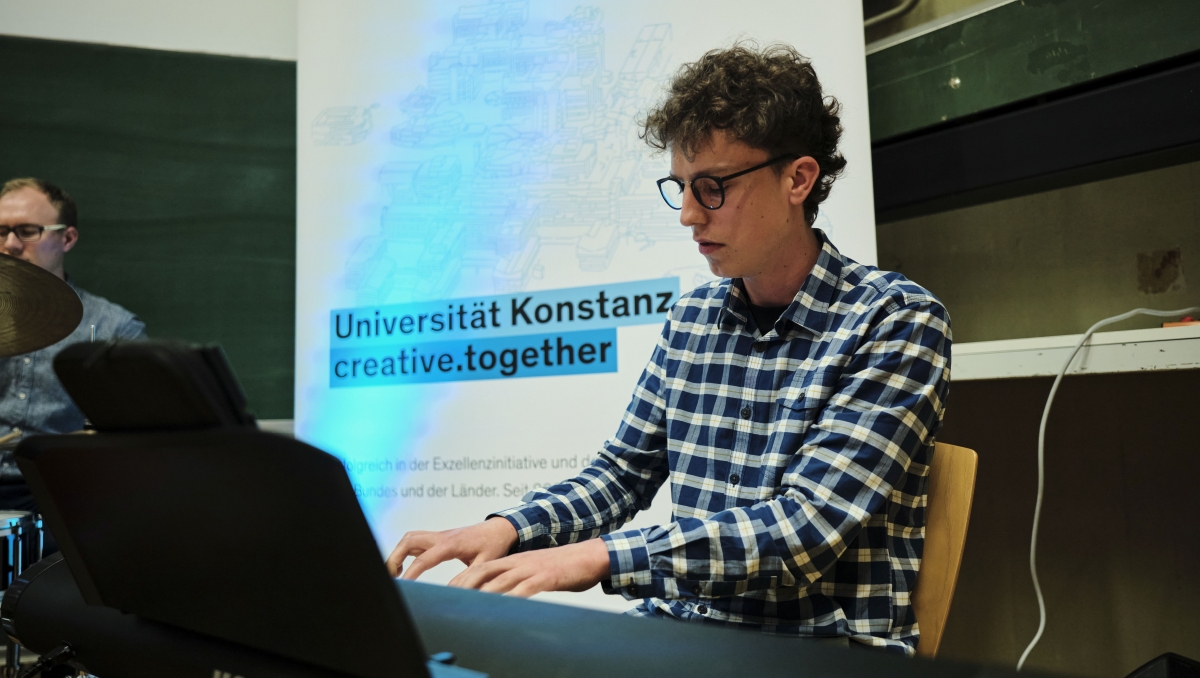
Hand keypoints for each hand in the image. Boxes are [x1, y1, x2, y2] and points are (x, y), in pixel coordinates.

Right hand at [387, 517, 517, 578]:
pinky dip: (405, 550)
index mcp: (451, 544)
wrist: (499, 529)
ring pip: (409, 538)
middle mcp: (441, 537)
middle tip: (390, 577)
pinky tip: (405, 566)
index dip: (410, 573)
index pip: (424, 559)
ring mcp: (438, 535)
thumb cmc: (493, 545)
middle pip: (409, 541)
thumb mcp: (485, 563)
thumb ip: (469, 578)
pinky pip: (416, 539)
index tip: (402, 585)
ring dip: (398, 553)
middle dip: (394, 557)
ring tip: (394, 573)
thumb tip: (453, 593)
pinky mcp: (438, 537)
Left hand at [447, 538, 610, 597]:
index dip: (462, 580)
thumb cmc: (562, 567)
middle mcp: (518, 562)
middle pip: (484, 572)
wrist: (590, 556)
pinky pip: (525, 589)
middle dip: (464, 586)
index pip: (481, 568)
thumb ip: (518, 581)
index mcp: (513, 560)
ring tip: (467, 606)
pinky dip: (512, 598)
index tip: (446, 592)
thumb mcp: (534, 572)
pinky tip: (504, 607)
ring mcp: (531, 568)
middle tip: (448, 600)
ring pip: (500, 581)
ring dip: (482, 594)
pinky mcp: (546, 577)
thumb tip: (502, 596)